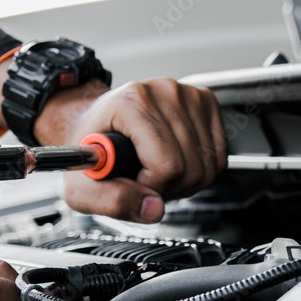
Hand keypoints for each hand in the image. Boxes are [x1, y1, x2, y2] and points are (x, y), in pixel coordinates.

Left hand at [36, 77, 226, 222]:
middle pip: (192, 168)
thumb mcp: (81, 185)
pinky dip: (200, 168)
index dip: (152, 187)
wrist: (94, 121)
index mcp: (132, 103)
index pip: (167, 165)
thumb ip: (112, 201)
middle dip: (169, 187)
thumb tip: (153, 208)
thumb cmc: (89, 147)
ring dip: (185, 180)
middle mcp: (163, 92)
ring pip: (209, 164)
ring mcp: (187, 94)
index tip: (134, 181)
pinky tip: (176, 161)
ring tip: (157, 171)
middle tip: (144, 179)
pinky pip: (219, 154)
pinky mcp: (204, 101)